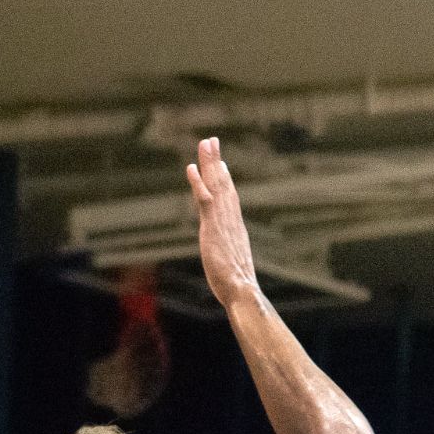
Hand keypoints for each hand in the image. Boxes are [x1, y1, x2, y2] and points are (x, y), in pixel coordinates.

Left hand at [186, 137, 258, 309]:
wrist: (242, 292)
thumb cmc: (239, 289)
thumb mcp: (235, 271)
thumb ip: (231, 262)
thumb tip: (236, 272)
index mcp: (235, 229)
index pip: (230, 198)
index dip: (224, 179)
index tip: (220, 163)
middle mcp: (231, 220)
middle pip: (224, 185)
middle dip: (216, 162)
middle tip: (212, 141)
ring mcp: (222, 222)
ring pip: (216, 186)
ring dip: (209, 163)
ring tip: (205, 143)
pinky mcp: (212, 228)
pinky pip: (204, 199)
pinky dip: (197, 182)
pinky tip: (191, 167)